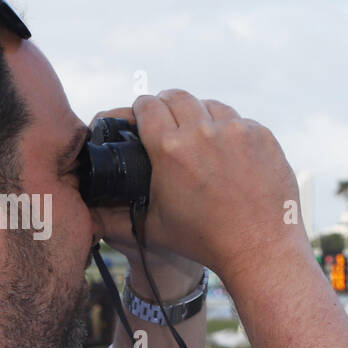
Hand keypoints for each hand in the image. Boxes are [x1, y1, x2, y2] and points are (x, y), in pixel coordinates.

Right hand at [106, 90, 305, 288]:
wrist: (261, 250)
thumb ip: (112, 217)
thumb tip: (84, 215)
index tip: (143, 118)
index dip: (141, 110)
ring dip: (201, 116)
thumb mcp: (152, 227)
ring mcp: (237, 131)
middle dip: (168, 106)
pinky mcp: (263, 136)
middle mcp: (203, 132)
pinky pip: (241, 122)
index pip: (146, 105)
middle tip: (169, 122)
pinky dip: (232, 132)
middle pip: (176, 97)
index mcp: (169, 148)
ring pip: (210, 105)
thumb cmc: (204, 242)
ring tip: (200, 137)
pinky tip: (230, 153)